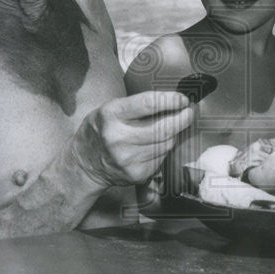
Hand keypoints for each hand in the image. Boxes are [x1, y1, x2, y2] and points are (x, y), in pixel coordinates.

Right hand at [72, 91, 193, 187]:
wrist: (84, 165)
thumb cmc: (101, 130)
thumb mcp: (110, 109)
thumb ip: (137, 105)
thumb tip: (172, 101)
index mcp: (111, 115)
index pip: (148, 103)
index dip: (171, 100)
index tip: (183, 99)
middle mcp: (119, 137)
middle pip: (163, 127)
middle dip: (183, 118)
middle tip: (189, 112)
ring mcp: (128, 158)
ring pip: (166, 143)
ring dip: (173, 134)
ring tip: (169, 128)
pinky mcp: (137, 174)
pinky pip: (162, 158)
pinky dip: (163, 149)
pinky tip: (155, 145)